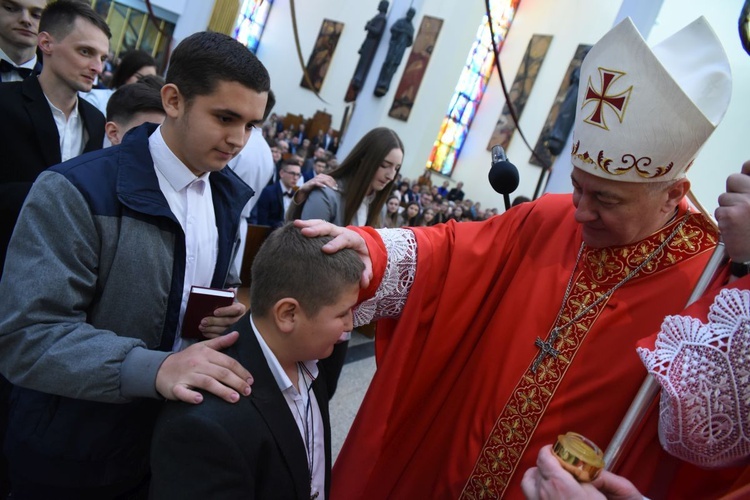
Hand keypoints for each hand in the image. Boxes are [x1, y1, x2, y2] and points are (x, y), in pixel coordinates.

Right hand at [155, 331, 252, 403]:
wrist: (160, 368)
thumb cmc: (186, 359)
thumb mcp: (202, 347)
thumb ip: (220, 342)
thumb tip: (237, 334)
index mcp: (205, 354)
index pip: (227, 362)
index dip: (241, 371)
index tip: (251, 380)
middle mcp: (197, 364)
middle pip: (220, 373)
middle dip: (236, 382)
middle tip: (248, 392)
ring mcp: (186, 375)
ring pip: (207, 382)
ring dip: (222, 390)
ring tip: (235, 398)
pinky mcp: (176, 387)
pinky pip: (183, 392)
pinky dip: (191, 396)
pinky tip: (200, 400)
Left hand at [199, 293, 245, 338]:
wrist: (232, 317)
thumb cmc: (228, 307)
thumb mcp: (230, 300)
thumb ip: (229, 296)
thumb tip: (231, 290)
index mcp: (240, 309)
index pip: (235, 310)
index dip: (225, 311)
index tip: (215, 312)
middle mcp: (240, 319)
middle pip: (228, 321)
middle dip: (214, 321)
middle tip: (203, 321)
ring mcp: (235, 329)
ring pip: (224, 330)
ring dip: (211, 329)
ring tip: (201, 326)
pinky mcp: (229, 336)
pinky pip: (221, 336)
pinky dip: (211, 335)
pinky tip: (204, 332)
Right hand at [293, 173, 337, 203]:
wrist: (304, 189)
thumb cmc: (313, 188)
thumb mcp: (321, 185)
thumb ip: (326, 185)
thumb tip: (335, 187)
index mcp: (321, 176)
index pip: (329, 177)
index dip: (334, 182)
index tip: (337, 187)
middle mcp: (318, 177)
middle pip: (327, 179)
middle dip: (332, 184)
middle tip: (336, 189)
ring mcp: (315, 180)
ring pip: (324, 180)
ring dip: (329, 184)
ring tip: (332, 188)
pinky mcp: (311, 183)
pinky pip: (317, 183)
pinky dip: (321, 185)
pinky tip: (324, 187)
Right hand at [294, 219, 372, 287]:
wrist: (360, 244)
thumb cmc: (361, 256)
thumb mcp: (366, 264)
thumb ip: (366, 272)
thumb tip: (364, 282)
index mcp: (353, 239)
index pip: (344, 239)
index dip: (335, 244)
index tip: (326, 250)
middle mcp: (342, 231)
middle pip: (329, 228)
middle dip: (317, 230)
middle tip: (305, 232)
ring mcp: (333, 229)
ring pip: (321, 224)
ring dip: (308, 224)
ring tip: (296, 225)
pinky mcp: (325, 230)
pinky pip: (315, 224)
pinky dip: (306, 224)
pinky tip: (295, 226)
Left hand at [521, 446, 641, 499]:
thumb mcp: (593, 494)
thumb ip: (581, 478)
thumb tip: (576, 470)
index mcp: (557, 481)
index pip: (543, 456)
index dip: (548, 450)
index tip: (555, 450)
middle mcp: (542, 490)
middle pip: (536, 467)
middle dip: (545, 462)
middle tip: (556, 464)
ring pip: (527, 481)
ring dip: (535, 475)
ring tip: (547, 477)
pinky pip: (529, 494)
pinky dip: (534, 489)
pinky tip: (546, 492)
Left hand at [716, 160, 749, 262]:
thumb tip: (745, 168)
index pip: (749, 165)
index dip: (746, 174)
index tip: (746, 179)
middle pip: (733, 179)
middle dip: (734, 192)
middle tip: (743, 208)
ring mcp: (743, 203)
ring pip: (724, 198)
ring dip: (729, 208)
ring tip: (742, 222)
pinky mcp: (729, 215)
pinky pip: (719, 211)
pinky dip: (725, 221)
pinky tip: (736, 229)